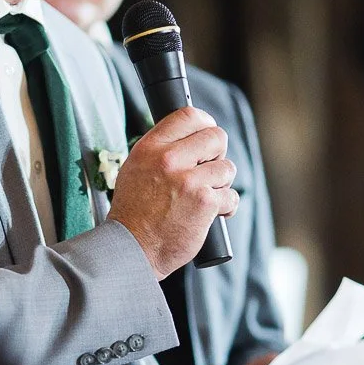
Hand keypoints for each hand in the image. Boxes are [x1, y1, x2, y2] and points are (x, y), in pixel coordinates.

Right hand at [109, 107, 238, 280]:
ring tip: (203, 197)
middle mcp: (169, 160)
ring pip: (227, 168)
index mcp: (150, 148)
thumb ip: (159, 152)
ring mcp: (188, 181)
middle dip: (218, 154)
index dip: (205, 122)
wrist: (132, 249)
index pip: (188, 115)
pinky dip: (226, 207)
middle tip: (208, 170)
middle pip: (215, 137)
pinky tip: (211, 215)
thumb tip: (189, 138)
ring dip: (221, 183)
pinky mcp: (205, 203)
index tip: (208, 134)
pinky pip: (231, 195)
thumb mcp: (135, 170)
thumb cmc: (133, 214)